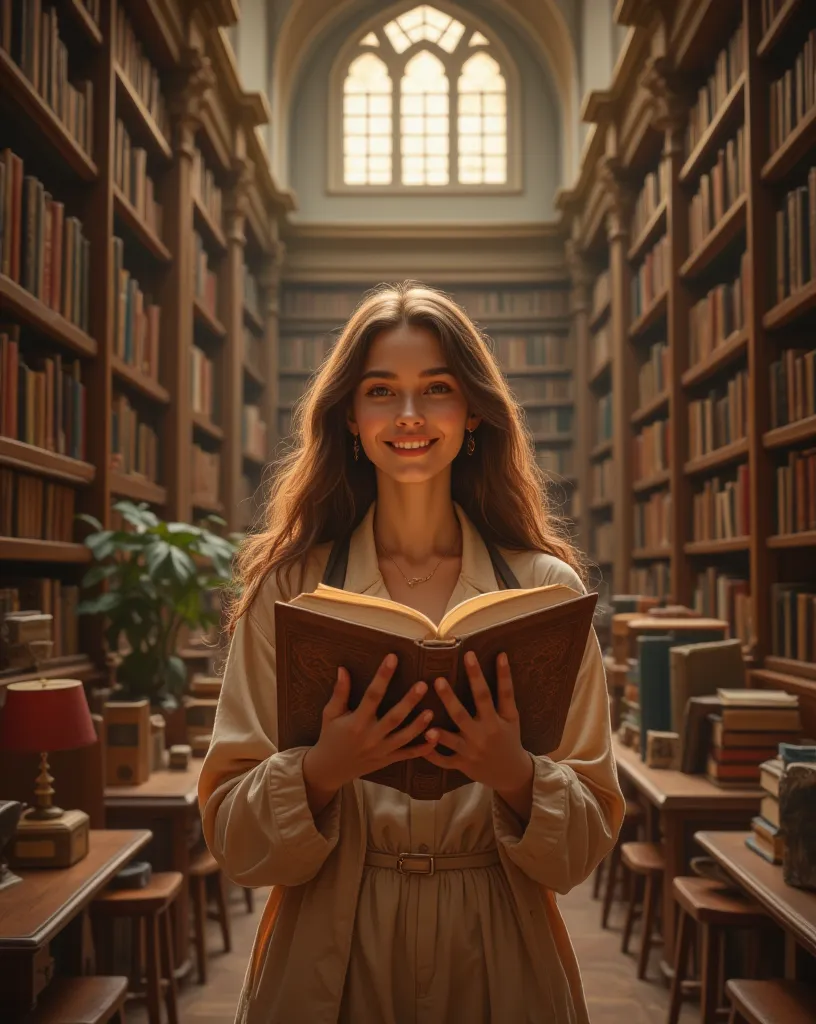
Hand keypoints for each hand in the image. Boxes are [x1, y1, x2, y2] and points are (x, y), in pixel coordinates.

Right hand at [302, 654, 435, 812]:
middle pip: (393, 718)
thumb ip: (339, 693)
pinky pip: (407, 755)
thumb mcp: (330, 714)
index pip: (371, 696)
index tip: (392, 658)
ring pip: (404, 737)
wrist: (330, 769)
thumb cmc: (330, 737)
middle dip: (409, 702)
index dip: (382, 676)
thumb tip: (343, 669)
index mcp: (356, 722)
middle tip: (423, 685)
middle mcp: (370, 737)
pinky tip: (435, 737)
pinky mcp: (388, 759)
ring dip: (419, 725)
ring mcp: (381, 750)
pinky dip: (422, 749)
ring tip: (431, 711)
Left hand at [422, 651, 532, 797]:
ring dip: (438, 730)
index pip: (497, 693)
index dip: (492, 674)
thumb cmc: (509, 737)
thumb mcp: (512, 716)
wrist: (511, 773)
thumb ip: (505, 691)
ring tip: (425, 715)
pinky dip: (431, 754)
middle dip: (450, 698)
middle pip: (465, 714)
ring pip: (451, 739)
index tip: (474, 654)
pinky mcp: (462, 764)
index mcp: (498, 720)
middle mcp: (484, 734)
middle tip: (438, 680)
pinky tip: (420, 741)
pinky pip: (444, 761)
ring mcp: (471, 751)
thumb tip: (501, 655)